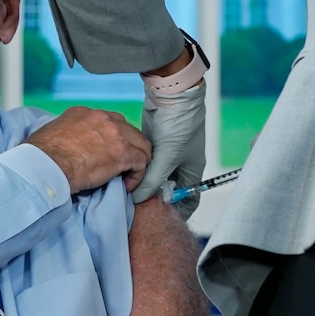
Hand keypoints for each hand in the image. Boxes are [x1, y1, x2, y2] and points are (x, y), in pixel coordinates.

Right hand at [25, 106, 150, 193]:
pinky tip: (126, 185)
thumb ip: (66, 136)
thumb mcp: (52, 135)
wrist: (46, 166)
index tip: (107, 154)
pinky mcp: (123, 152)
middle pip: (128, 130)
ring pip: (141, 145)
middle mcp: (102, 118)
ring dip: (136, 162)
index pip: (108, 122)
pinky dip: (137, 176)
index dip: (111, 140)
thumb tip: (67, 148)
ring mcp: (115, 133)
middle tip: (122, 166)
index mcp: (83, 113)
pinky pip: (141, 163)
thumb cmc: (41, 156)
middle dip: (128, 148)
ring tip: (127, 177)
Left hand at [131, 81, 205, 219]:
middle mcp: (180, 165)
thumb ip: (152, 180)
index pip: (188, 199)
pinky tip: (123, 175)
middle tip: (134, 207)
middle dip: (153, 198)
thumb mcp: (166, 157)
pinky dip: (136, 169)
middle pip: (167, 190)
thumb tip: (137, 198)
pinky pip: (145, 163)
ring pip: (153, 176)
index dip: (176, 211)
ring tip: (126, 193)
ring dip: (142, 183)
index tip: (158, 220)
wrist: (172, 95)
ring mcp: (166, 155)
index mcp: (191, 171)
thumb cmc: (178, 125)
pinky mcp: (153, 145)